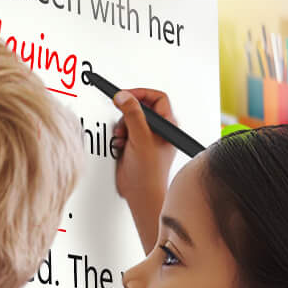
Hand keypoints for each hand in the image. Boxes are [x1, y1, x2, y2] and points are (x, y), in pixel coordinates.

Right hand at [112, 86, 176, 242]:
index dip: (140, 93)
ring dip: (122, 126)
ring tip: (123, 136)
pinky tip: (121, 145)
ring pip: (130, 119)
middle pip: (140, 107)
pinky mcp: (134, 145)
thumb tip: (124, 96)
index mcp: (168, 125)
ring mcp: (146, 138)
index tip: (126, 95)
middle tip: (123, 118)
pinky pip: (124, 132)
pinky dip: (119, 136)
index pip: (157, 97)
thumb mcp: (140, 137)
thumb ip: (132, 114)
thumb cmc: (150, 172)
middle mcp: (158, 130)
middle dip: (128, 113)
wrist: (141, 194)